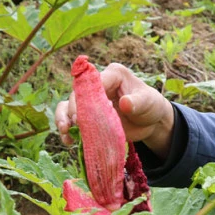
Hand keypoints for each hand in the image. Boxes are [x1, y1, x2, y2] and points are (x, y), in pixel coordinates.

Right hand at [55, 62, 174, 157]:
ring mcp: (90, 100)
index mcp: (113, 74)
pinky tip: (69, 140)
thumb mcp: (148, 102)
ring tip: (65, 132)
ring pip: (67, 105)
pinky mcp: (87, 115)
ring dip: (63, 118)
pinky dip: (67, 129)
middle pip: (77, 94)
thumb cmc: (150, 105)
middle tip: (77, 125)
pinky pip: (70, 119)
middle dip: (73, 109)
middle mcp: (98, 84)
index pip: (95, 81)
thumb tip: (125, 103)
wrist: (150, 121)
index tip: (84, 113)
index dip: (87, 96)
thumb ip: (137, 102)